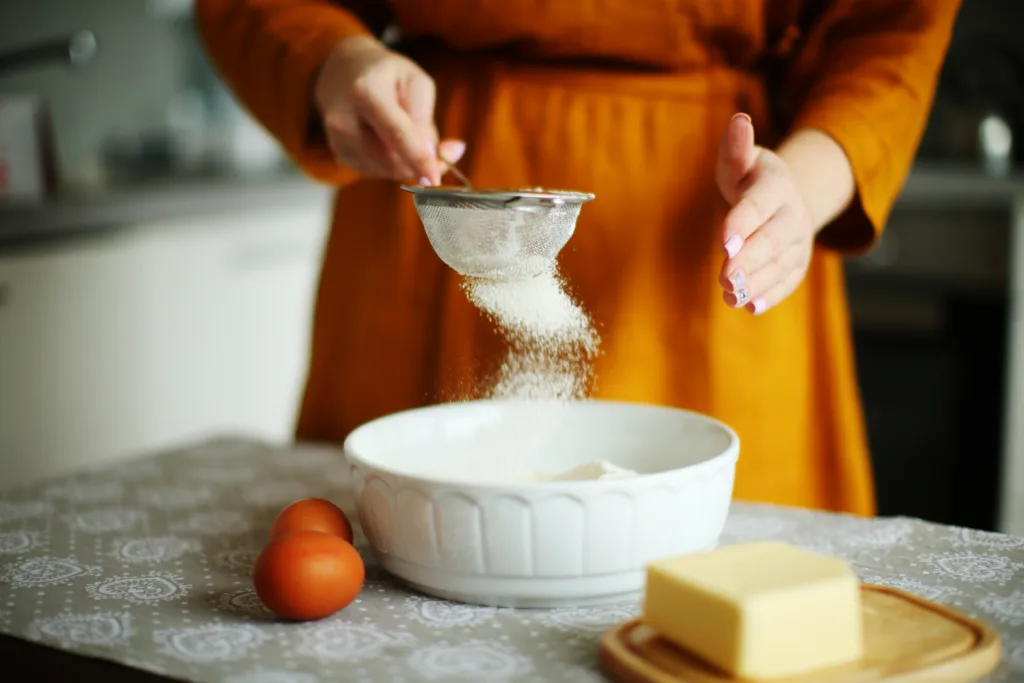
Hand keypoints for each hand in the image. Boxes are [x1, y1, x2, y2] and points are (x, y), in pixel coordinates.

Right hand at [314, 35, 464, 184]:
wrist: (341, 73)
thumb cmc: (386, 75)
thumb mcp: (415, 82)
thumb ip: (426, 120)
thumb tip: (437, 156)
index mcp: (366, 93)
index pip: (396, 134)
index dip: (418, 160)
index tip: (434, 181)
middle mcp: (345, 121)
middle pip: (394, 161)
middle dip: (421, 161)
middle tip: (440, 148)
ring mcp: (339, 141)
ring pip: (388, 171)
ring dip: (407, 161)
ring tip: (406, 132)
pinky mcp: (341, 156)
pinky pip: (378, 172)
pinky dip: (393, 162)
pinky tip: (388, 139)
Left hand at [714, 113, 814, 314]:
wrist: (781, 196)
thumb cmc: (749, 177)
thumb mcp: (740, 159)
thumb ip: (736, 146)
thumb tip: (739, 121)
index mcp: (776, 186)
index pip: (758, 206)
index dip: (741, 225)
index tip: (722, 243)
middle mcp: (793, 215)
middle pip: (774, 240)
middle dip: (749, 260)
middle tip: (724, 276)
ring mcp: (798, 242)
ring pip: (781, 264)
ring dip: (756, 282)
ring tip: (730, 295)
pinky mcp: (796, 264)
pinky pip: (788, 281)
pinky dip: (771, 295)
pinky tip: (751, 307)